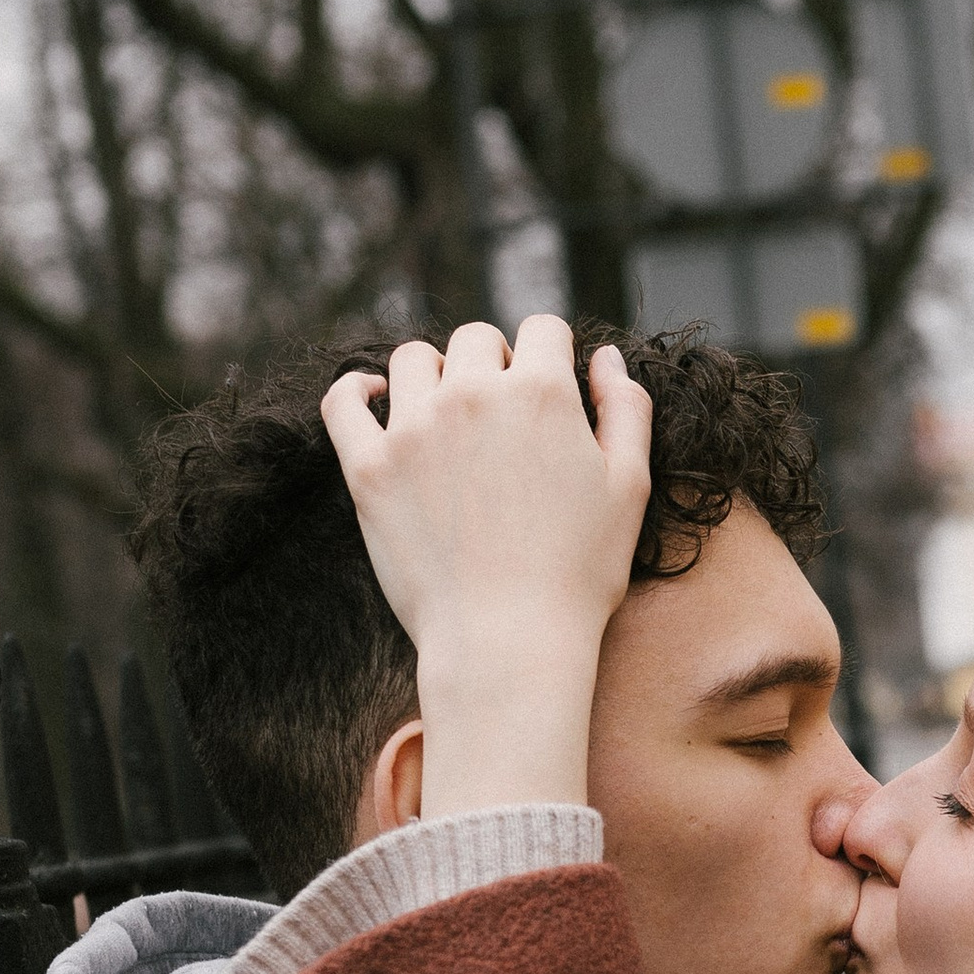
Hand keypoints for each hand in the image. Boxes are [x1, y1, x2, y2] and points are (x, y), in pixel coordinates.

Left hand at [322, 320, 652, 815]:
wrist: (508, 643)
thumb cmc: (579, 574)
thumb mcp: (631, 488)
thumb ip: (626, 408)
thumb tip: (604, 356)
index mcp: (543, 393)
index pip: (543, 330)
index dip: (550, 357)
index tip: (546, 391)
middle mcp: (474, 395)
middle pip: (476, 340)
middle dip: (493, 366)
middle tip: (501, 421)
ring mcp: (414, 428)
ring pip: (413, 360)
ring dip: (433, 376)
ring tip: (446, 419)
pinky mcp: (368, 468)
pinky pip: (343, 400)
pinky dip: (356, 390)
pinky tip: (374, 398)